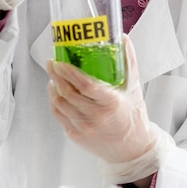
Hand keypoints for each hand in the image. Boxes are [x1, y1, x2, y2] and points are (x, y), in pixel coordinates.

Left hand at [46, 35, 174, 182]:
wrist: (132, 149)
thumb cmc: (134, 117)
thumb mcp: (134, 87)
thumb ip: (128, 61)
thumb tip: (123, 38)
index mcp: (112, 103)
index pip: (85, 85)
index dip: (69, 72)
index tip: (61, 62)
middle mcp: (97, 117)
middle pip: (68, 93)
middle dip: (56, 76)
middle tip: (52, 64)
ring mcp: (85, 128)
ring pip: (60, 104)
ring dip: (53, 88)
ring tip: (53, 76)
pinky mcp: (76, 136)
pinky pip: (59, 116)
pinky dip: (54, 102)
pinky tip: (55, 93)